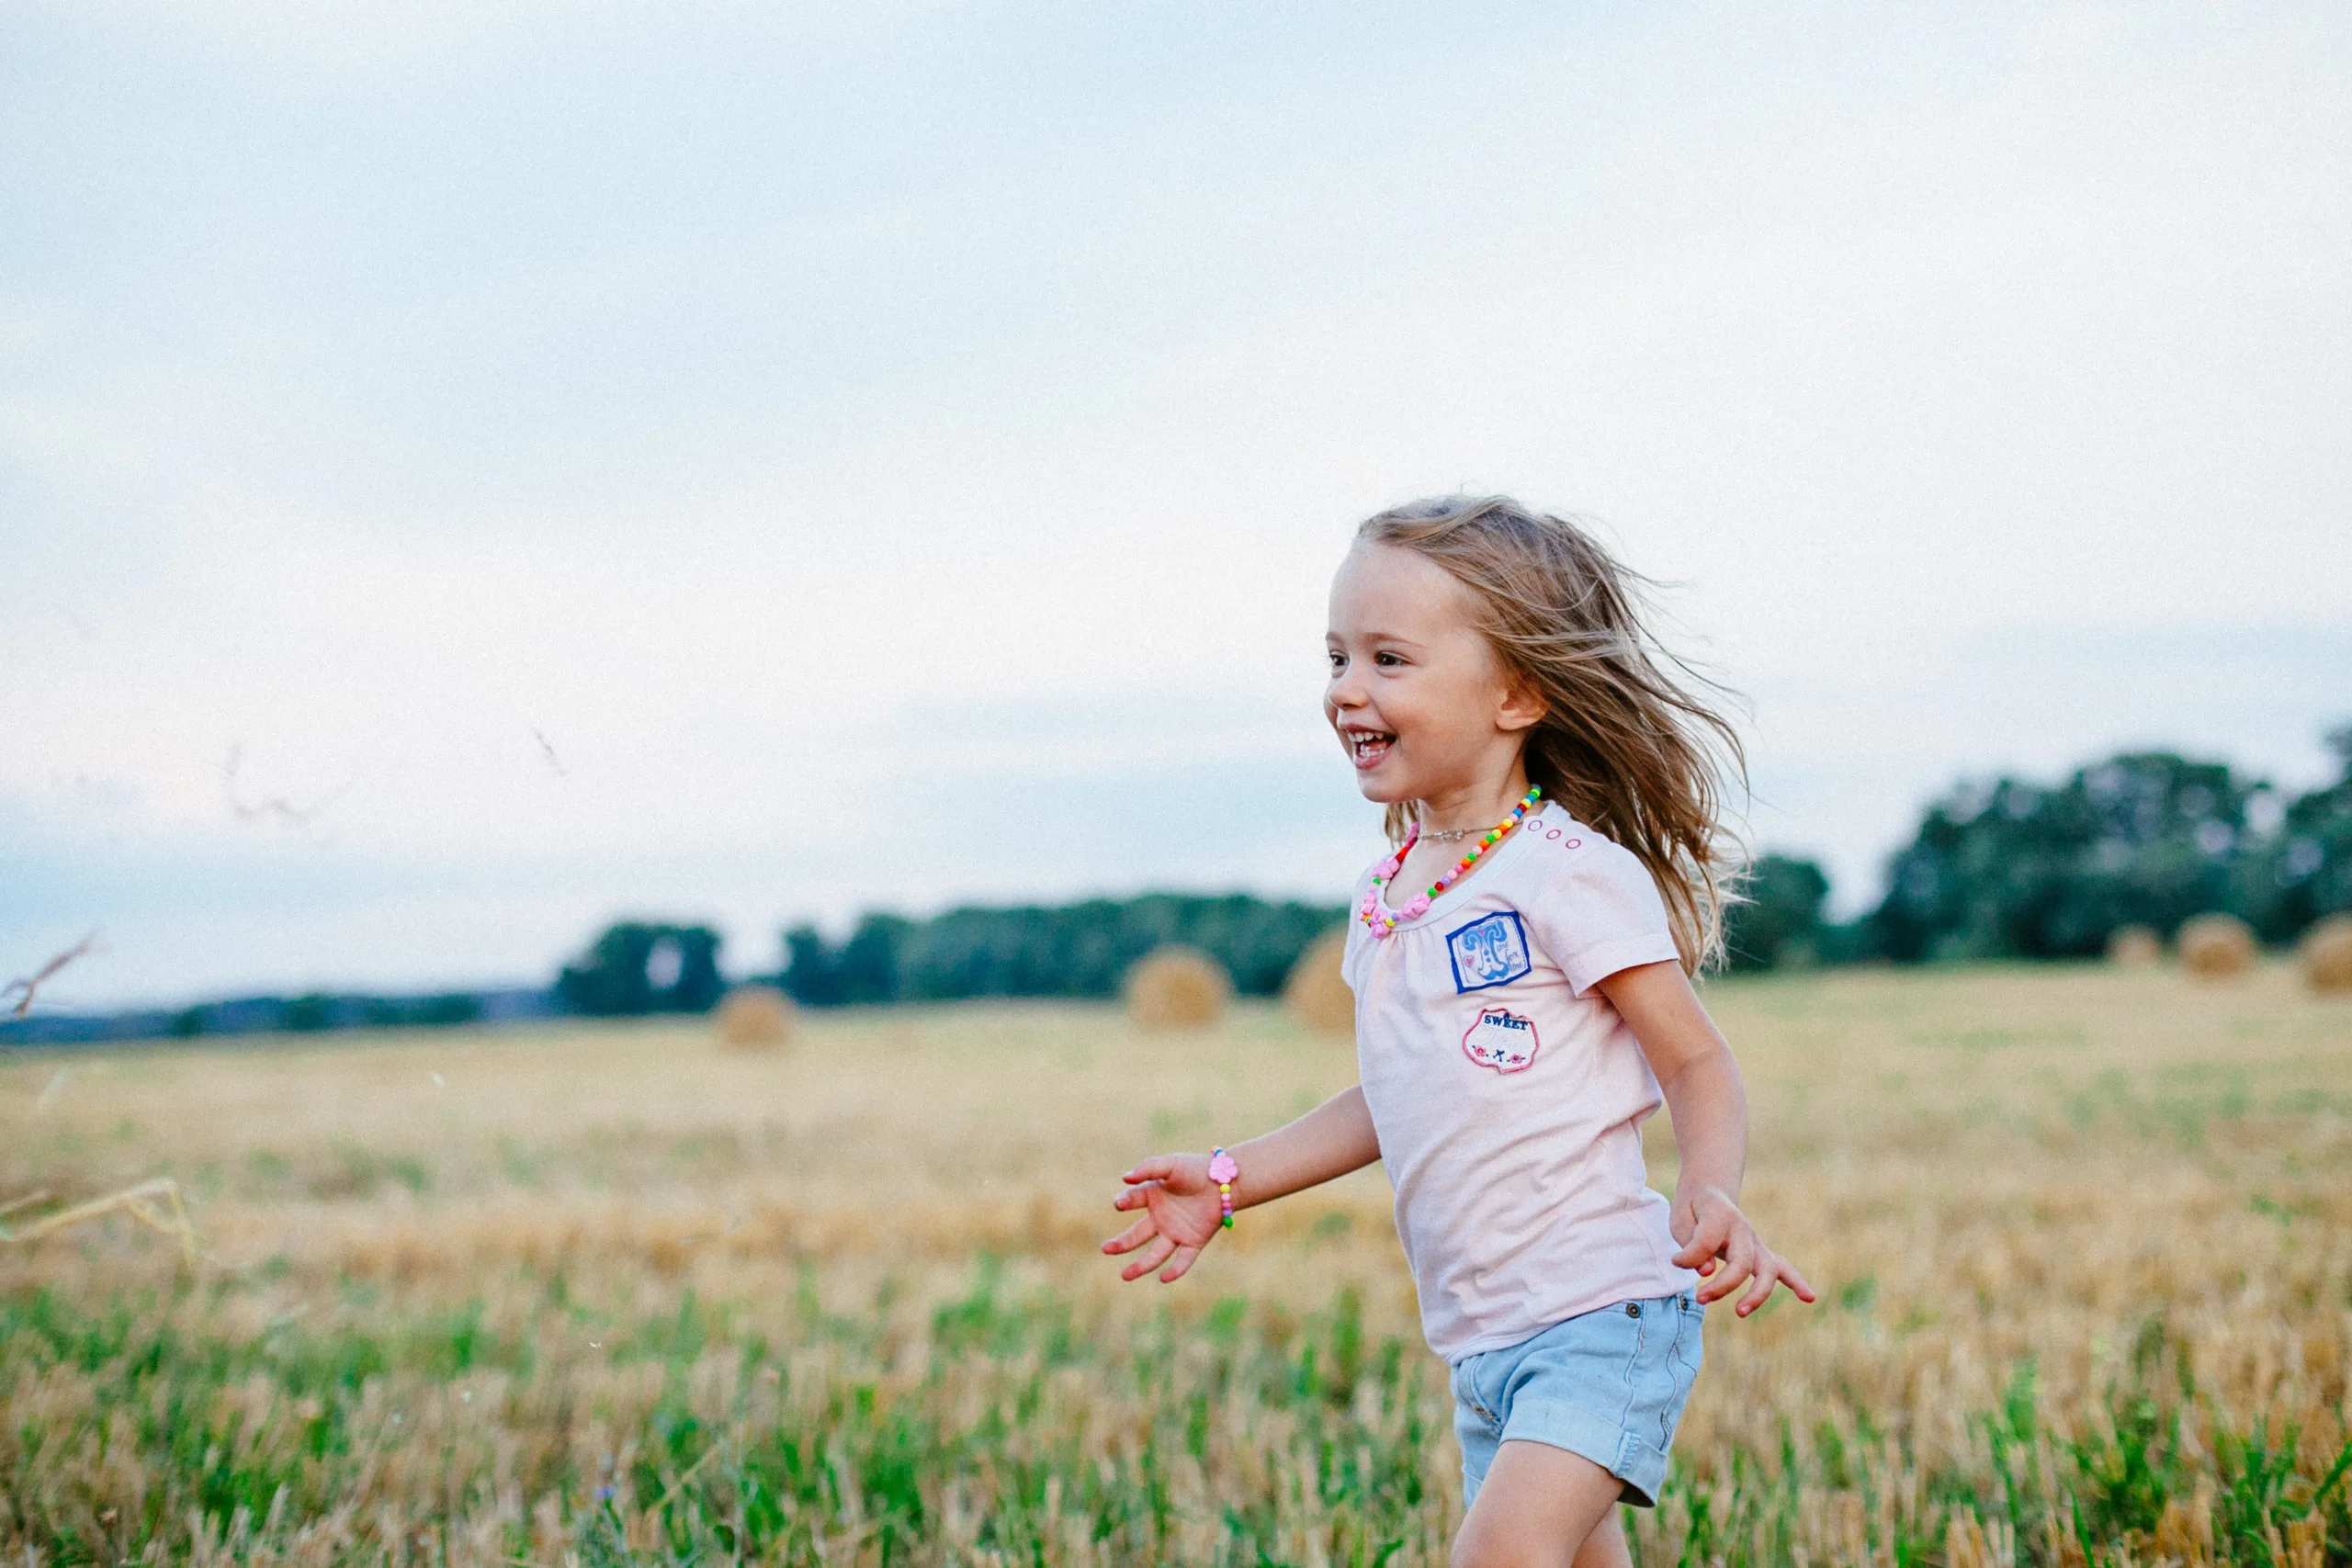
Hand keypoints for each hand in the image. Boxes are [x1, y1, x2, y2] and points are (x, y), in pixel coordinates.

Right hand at [1101, 1152, 1226, 1283]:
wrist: (1226, 1181)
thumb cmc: (1196, 1169)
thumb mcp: (1171, 1164)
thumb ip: (1149, 1168)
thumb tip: (1125, 1177)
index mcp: (1152, 1196)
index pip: (1132, 1200)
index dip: (1125, 1202)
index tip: (1120, 1204)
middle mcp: (1161, 1218)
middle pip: (1137, 1234)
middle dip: (1121, 1243)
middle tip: (1106, 1249)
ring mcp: (1176, 1232)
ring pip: (1156, 1253)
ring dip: (1141, 1265)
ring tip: (1124, 1276)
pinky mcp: (1194, 1242)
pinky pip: (1183, 1259)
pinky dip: (1176, 1270)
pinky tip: (1164, 1278)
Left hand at [1670, 1185, 1815, 1316]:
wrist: (1708, 1195)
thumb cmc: (1692, 1211)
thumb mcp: (1680, 1221)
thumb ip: (1691, 1246)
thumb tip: (1707, 1271)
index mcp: (1719, 1214)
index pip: (1707, 1241)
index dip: (1689, 1256)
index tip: (1676, 1261)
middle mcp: (1742, 1228)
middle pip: (1742, 1262)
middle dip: (1723, 1285)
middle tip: (1700, 1298)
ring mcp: (1755, 1242)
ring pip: (1768, 1269)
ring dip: (1757, 1294)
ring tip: (1740, 1312)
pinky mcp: (1761, 1253)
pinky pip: (1783, 1268)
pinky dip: (1796, 1282)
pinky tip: (1809, 1298)